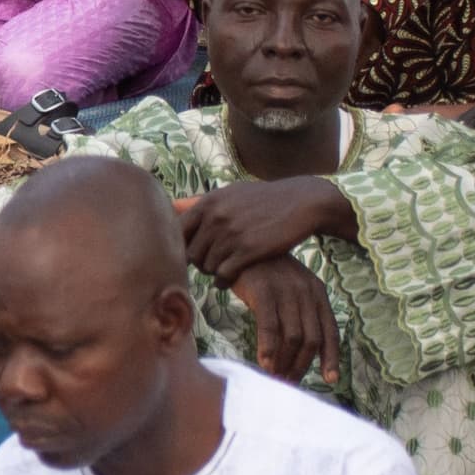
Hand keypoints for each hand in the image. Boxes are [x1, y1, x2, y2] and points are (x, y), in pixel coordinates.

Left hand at [181, 177, 345, 280]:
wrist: (303, 202)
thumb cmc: (264, 199)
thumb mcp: (231, 193)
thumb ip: (200, 202)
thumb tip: (171, 205)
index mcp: (208, 203)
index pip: (176, 232)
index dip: (180, 246)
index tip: (191, 253)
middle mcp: (216, 217)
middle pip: (190, 253)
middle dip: (198, 262)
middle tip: (209, 265)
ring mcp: (232, 234)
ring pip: (206, 266)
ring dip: (211, 272)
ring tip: (221, 270)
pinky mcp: (249, 250)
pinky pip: (223, 275)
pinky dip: (222, 281)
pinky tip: (228, 280)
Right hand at [229, 253, 340, 382]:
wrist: (239, 245)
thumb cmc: (263, 272)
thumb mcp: (289, 288)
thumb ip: (297, 312)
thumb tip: (297, 346)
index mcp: (317, 292)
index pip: (330, 331)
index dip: (331, 357)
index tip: (330, 379)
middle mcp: (306, 292)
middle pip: (311, 339)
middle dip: (301, 365)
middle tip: (288, 381)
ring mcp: (286, 291)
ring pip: (293, 337)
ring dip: (284, 362)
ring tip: (275, 376)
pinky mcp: (264, 291)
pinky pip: (270, 326)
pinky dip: (268, 348)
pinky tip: (263, 363)